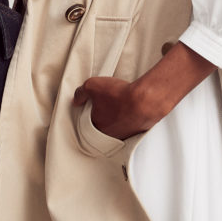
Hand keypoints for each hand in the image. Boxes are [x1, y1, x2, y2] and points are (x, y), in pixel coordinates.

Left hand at [73, 42, 216, 140]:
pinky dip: (130, 117)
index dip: (89, 110)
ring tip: (120, 102)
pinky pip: (131, 124)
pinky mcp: (138, 130)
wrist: (145, 100)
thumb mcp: (91, 86)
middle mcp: (110, 134)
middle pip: (102, 124)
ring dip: (117, 116)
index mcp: (96, 126)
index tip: (92, 102)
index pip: (87, 122)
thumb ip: (80, 92)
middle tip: (107, 101)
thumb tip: (77, 97)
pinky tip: (132, 107)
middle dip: (104, 114)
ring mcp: (126, 134)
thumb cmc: (119, 96)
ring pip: (117, 126)